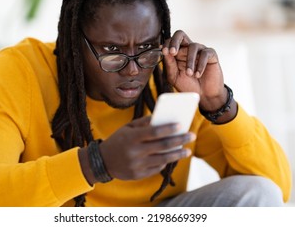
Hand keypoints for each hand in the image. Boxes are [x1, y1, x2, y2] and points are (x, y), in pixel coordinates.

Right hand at [80, 116, 194, 183]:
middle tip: (191, 136)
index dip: (169, 128)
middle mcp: (134, 151)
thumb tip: (164, 118)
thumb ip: (145, 122)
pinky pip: (156, 168)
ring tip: (187, 150)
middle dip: (180, 140)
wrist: (102, 161)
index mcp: (131, 137)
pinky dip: (165, 162)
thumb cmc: (118, 140)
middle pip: (162, 145)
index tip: (181, 125)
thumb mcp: (128, 127)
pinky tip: (172, 157)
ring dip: (178, 154)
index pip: (154, 132)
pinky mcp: (138, 175)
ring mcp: (136, 165)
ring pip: (163, 159)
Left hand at [162, 30, 226, 110]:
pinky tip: (197, 74)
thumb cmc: (188, 85)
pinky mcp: (211, 55)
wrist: (203, 95)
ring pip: (193, 46)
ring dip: (189, 61)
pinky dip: (200, 65)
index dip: (167, 44)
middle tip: (173, 52)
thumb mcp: (174, 77)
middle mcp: (188, 49)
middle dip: (175, 41)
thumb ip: (170, 65)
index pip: (171, 41)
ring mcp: (200, 51)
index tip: (165, 52)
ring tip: (189, 74)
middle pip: (180, 34)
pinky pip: (205, 54)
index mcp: (177, 53)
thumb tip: (165, 52)